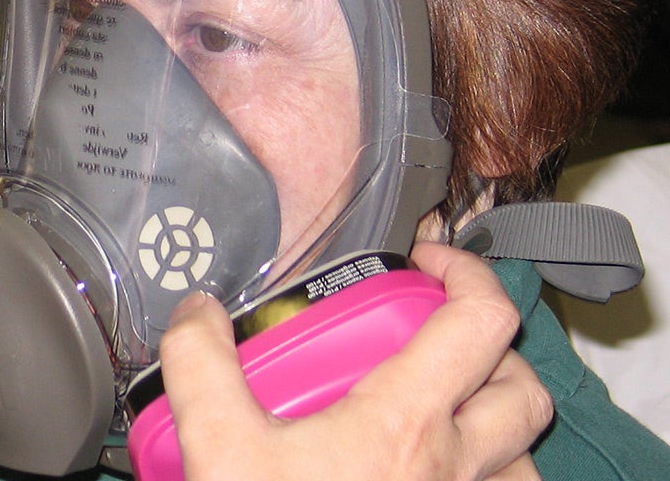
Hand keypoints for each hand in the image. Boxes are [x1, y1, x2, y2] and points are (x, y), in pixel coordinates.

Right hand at [158, 241, 551, 480]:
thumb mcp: (217, 447)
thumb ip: (201, 365)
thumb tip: (199, 312)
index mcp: (408, 424)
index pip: (482, 320)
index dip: (466, 272)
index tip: (426, 262)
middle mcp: (457, 468)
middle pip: (522, 385)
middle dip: (488, 345)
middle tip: (432, 334)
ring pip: (523, 451)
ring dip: (494, 417)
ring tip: (438, 407)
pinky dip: (484, 474)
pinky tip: (432, 473)